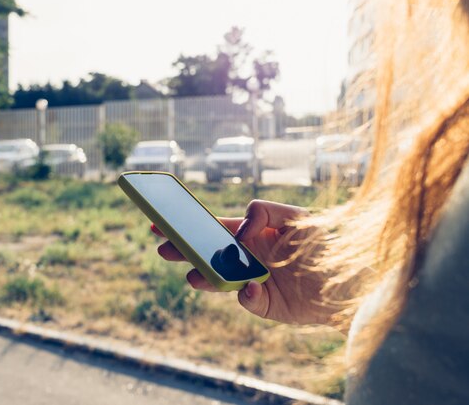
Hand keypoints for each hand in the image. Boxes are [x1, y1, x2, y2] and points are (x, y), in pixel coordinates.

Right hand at [152, 200, 334, 325]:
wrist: (351, 280)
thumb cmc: (325, 244)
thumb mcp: (297, 216)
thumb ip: (265, 212)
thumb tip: (239, 232)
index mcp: (251, 234)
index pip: (213, 226)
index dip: (189, 224)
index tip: (163, 221)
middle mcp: (246, 256)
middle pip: (208, 252)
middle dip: (184, 250)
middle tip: (163, 248)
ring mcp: (252, 280)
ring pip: (219, 278)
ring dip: (203, 276)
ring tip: (192, 275)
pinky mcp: (263, 303)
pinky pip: (246, 299)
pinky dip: (243, 294)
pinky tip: (248, 288)